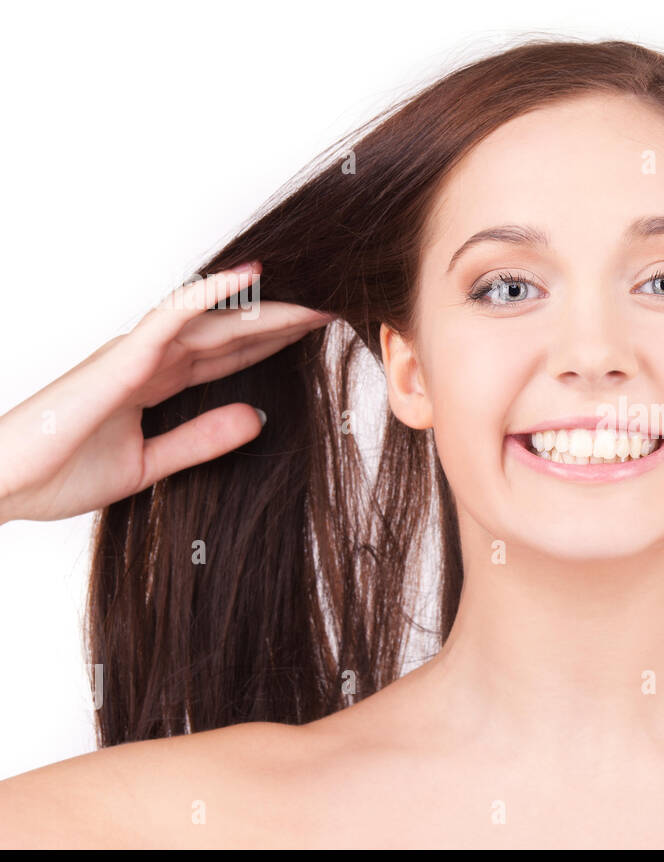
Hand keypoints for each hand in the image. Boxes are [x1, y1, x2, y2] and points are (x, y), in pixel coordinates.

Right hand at [0, 262, 333, 523]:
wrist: (0, 485)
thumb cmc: (56, 471)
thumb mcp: (149, 464)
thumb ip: (200, 440)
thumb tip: (257, 419)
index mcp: (155, 381)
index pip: (229, 355)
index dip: (274, 342)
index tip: (318, 335)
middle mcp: (149, 358)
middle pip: (232, 332)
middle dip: (283, 322)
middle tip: (334, 307)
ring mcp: (135, 354)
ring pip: (214, 320)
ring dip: (267, 308)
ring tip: (315, 298)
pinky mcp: (120, 360)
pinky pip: (172, 316)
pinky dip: (212, 294)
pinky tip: (252, 278)